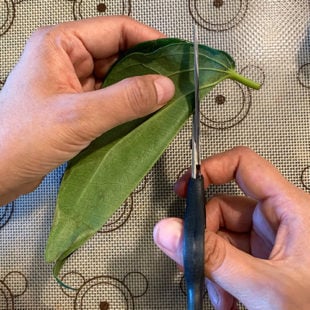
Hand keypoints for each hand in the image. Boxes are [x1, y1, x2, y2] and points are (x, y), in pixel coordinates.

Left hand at [0, 16, 174, 204]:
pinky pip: (108, 100)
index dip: (148, 41)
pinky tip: (141, 115)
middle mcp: (66, 60)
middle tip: (173, 84)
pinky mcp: (75, 107)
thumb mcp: (79, 116)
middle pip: (117, 55)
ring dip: (137, 90)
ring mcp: (71, 85)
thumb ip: (125, 100)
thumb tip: (164, 87)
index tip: (174, 57)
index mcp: (60, 45)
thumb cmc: (21, 139)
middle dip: (146, 69)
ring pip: (115, 79)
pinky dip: (126, 107)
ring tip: (162, 101)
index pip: (116, 30)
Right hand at [153, 146, 309, 308]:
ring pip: (221, 234)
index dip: (212, 169)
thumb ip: (215, 259)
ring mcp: (268, 240)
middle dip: (204, 236)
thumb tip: (171, 231)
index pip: (244, 165)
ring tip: (218, 292)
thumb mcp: (265, 286)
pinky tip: (225, 296)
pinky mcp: (261, 258)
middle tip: (194, 257)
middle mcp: (278, 219)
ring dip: (210, 262)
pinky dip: (219, 273)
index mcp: (290, 209)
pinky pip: (228, 253)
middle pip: (223, 206)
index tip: (186, 188)